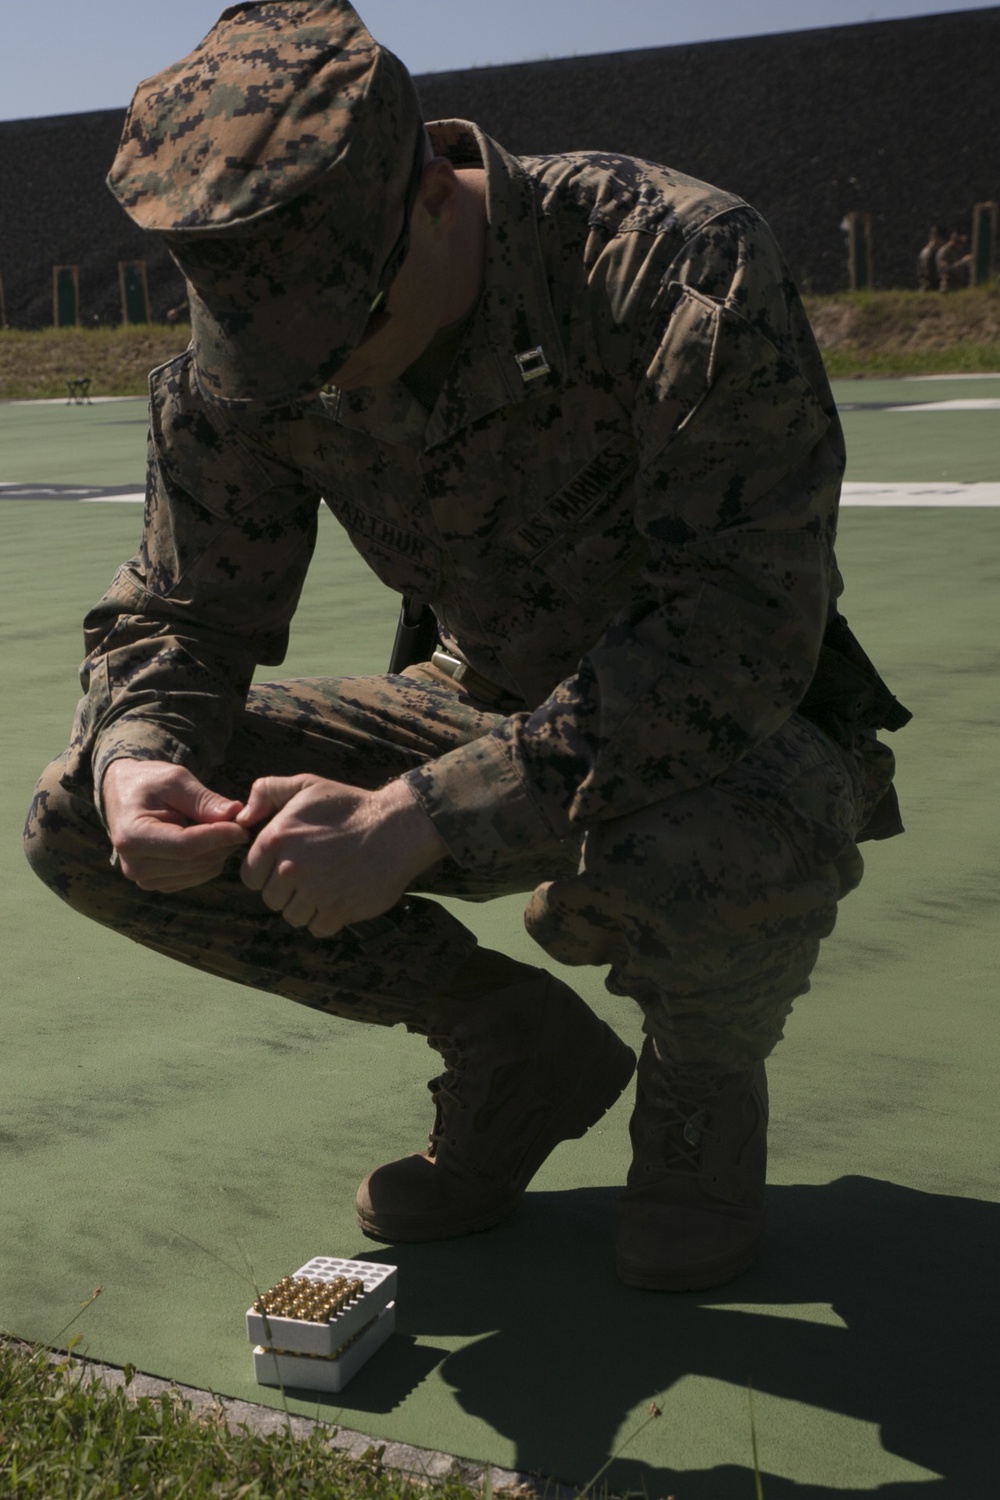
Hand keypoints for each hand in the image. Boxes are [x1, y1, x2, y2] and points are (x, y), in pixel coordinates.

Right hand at [103, 759, 248, 891]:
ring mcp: (146, 879)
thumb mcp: (175, 780)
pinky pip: (199, 876)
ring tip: (221, 826)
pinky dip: (211, 859)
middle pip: (195, 862)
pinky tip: (209, 839)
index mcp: (132, 837)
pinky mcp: (159, 884)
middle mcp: (135, 866)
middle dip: (223, 842)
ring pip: (201, 872)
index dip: (219, 837)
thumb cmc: (148, 783)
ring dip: (220, 851)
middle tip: (238, 822)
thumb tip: (235, 813)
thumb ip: (204, 799)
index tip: (243, 825)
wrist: (124, 796)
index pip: (186, 846)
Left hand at [237, 775, 446, 938]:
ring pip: (293, 916)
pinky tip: (338, 900)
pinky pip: (318, 928)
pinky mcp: (338, 911)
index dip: (265, 873)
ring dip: (306, 907)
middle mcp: (291, 868)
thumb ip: (267, 792)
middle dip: (287, 891)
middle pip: (271, 899)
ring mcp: (315, 892)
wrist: (396, 828)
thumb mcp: (306, 785)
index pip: (250, 877)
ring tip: (325, 887)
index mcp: (277, 839)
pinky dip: (326, 919)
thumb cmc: (349, 806)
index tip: (285, 867)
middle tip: (310, 875)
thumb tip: (241, 818)